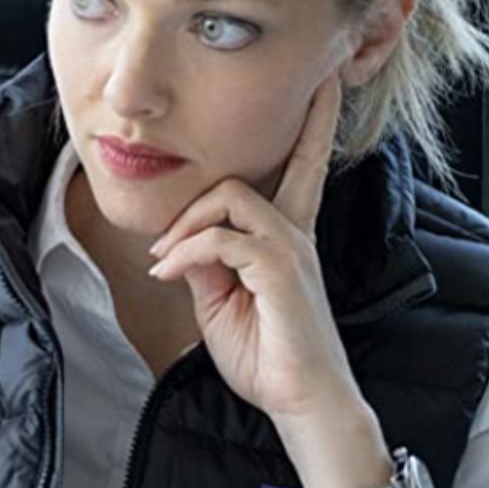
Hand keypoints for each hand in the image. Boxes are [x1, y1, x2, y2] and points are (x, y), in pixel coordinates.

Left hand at [147, 73, 365, 428]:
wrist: (302, 402)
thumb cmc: (268, 357)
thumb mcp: (222, 303)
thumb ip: (206, 265)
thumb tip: (183, 242)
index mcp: (286, 238)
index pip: (303, 167)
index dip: (315, 125)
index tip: (325, 85)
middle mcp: (294, 233)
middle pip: (255, 171)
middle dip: (202, 192)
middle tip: (164, 247)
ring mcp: (290, 248)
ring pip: (230, 196)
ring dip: (185, 226)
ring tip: (163, 261)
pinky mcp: (280, 267)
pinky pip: (221, 238)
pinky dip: (186, 252)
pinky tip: (169, 275)